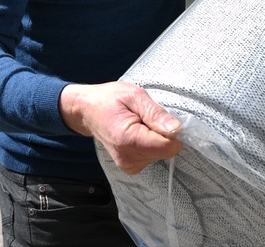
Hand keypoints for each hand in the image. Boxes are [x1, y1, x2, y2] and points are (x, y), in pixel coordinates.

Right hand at [59, 82, 182, 173]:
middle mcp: (128, 158)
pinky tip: (138, 133)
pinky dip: (150, 144)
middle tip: (145, 118)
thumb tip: (177, 129)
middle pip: (165, 151)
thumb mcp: (134, 96)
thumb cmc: (110, 99)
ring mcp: (128, 165)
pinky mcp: (130, 167)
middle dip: (162, 133)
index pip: (167, 147)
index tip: (163, 118)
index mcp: (128, 140)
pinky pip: (153, 156)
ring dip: (156, 138)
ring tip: (139, 124)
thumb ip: (155, 113)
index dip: (173, 132)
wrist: (88, 111)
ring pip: (161, 154)